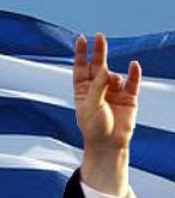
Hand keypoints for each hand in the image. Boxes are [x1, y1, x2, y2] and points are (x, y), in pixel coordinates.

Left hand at [74, 33, 140, 197]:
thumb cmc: (94, 127)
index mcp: (83, 91)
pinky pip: (133, 81)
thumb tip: (105, 70)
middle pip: (98, 65)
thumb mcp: (91, 106)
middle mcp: (98, 89)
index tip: (81, 39)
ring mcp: (114, 92)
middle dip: (99, 52)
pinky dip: (134, 73)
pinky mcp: (129, 97)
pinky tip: (133, 65)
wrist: (109, 144)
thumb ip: (97, 87)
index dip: (81, 54)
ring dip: (113, 77)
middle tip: (99, 37)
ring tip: (113, 84)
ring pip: (114, 75)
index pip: (81, 68)